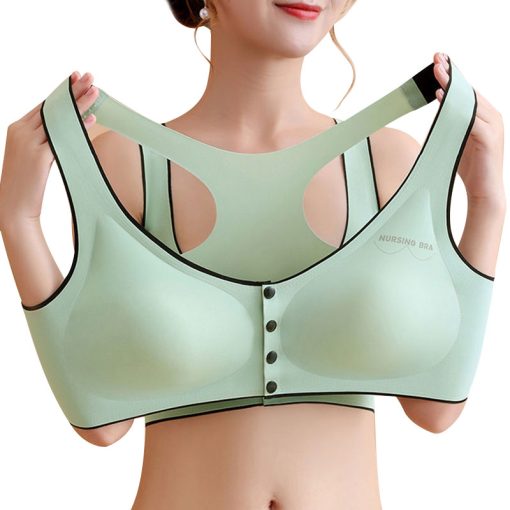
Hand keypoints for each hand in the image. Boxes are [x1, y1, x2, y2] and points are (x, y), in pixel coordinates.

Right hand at [0, 71, 98, 227]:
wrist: (14, 207)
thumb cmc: (26, 184)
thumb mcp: (32, 156)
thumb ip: (43, 140)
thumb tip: (63, 131)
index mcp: (17, 128)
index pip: (44, 105)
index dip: (62, 92)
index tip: (76, 80)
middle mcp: (21, 131)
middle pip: (53, 105)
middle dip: (73, 90)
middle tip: (90, 76)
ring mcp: (29, 143)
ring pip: (59, 117)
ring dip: (79, 103)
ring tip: (95, 91)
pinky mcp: (39, 157)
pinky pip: (63, 137)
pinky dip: (78, 126)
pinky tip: (91, 118)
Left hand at [433, 52, 505, 205]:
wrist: (484, 190)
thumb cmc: (469, 166)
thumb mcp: (455, 139)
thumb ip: (451, 123)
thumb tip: (439, 107)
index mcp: (483, 115)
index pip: (466, 90)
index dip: (453, 75)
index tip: (438, 61)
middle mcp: (491, 116)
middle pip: (467, 91)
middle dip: (451, 74)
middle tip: (436, 60)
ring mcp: (492, 125)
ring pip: (469, 101)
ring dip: (452, 86)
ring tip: (437, 73)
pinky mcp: (489, 137)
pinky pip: (470, 119)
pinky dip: (455, 108)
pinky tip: (442, 100)